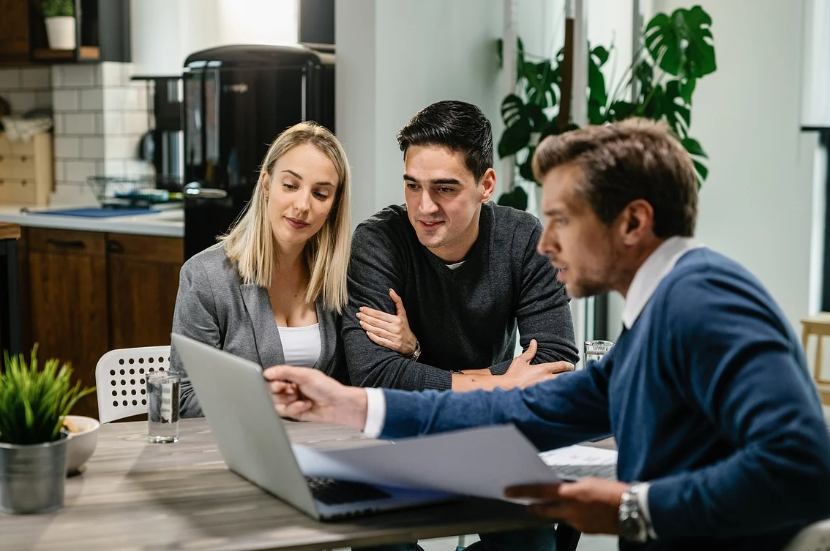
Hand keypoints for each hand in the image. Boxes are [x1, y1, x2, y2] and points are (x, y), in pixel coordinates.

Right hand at [262, 366, 367, 428]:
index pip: (273, 378)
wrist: (338, 405)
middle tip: (290, 389)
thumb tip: (268, 372)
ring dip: (288, 400)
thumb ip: (285, 372)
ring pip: (276, 404)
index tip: (278, 382)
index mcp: (293, 377)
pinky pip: (286, 413)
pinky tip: (305, 405)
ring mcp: (293, 401)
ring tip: (299, 397)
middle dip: (280, 391)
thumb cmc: (328, 388)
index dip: (273, 381)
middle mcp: (291, 389)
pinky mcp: (295, 413)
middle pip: (271, 392)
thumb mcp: (305, 375)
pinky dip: (295, 408)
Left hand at [356, 289, 417, 355]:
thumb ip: (397, 301)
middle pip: (377, 322)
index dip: (370, 311)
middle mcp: (395, 328)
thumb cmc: (404, 326)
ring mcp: (394, 338)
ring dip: (367, 326)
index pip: (380, 315)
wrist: (411, 343)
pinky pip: (380, 341)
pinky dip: (373, 337)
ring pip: (377, 331)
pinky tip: (367, 332)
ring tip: (360, 322)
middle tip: (358, 314)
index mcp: (397, 320)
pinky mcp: (392, 346)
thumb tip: (390, 290)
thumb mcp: (403, 314)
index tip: (361, 308)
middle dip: (366, 318)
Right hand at [501, 339, 573, 387]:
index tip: (571, 366)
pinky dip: (558, 392)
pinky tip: (558, 394)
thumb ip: (529, 352)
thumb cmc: (513, 375)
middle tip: (571, 376)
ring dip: (564, 384)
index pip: (562, 366)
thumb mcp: (520, 361)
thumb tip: (534, 342)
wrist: (508, 389)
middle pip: (565, 377)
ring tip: (567, 385)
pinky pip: (554, 393)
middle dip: (569, 376)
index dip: (568, 365)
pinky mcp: (543, 396)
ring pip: (561, 386)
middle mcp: (548, 379)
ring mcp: (546, 388)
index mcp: (544, 369)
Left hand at [505, 477, 627, 534]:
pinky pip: (573, 522)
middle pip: (544, 509)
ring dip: (557, 511)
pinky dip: (572, 516)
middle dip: (534, 507)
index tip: (509, 492)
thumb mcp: (589, 482)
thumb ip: (572, 487)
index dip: (522, 492)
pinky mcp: (585, 531)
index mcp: (571, 494)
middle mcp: (571, 510)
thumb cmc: (613, 492)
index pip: (540, 491)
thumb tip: (564, 491)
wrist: (633, 510)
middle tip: (525, 504)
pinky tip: (582, 511)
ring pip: (560, 516)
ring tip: (563, 504)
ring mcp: (577, 523)